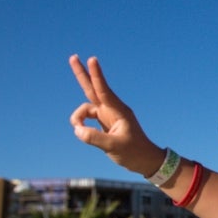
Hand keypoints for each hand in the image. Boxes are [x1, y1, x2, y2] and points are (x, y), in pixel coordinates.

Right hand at [69, 54, 166, 176]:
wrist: (144, 160)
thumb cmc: (134, 152)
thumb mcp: (114, 146)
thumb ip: (94, 138)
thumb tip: (77, 130)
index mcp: (118, 111)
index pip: (103, 90)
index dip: (96, 75)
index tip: (92, 59)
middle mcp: (111, 109)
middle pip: (93, 88)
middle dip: (82, 73)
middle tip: (73, 57)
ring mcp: (107, 116)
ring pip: (85, 109)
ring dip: (78, 118)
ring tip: (78, 130)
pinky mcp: (104, 124)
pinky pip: (87, 119)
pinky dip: (81, 125)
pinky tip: (82, 133)